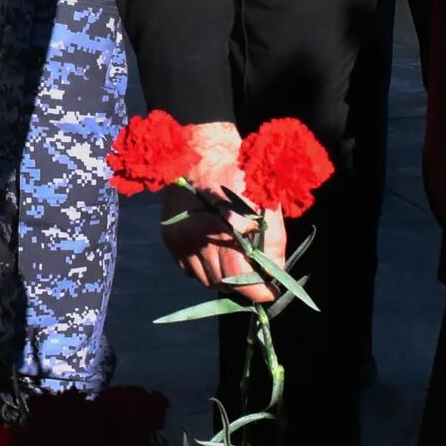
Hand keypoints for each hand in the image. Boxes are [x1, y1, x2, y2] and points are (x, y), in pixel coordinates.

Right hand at [158, 125, 275, 301]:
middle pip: (223, 283)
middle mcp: (197, 240)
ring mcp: (180, 240)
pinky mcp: (169, 238)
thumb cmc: (238, 174)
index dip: (258, 291)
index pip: (240, 279)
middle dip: (242, 285)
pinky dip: (202, 268)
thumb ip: (272, 241)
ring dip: (222, 278)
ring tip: (235, 265)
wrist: (200, 152)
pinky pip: (187, 268)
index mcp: (223, 230)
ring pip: (204, 279)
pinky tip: (213, 254)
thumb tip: (276, 273)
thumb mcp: (265, 203)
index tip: (269, 294)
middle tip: (256, 276)